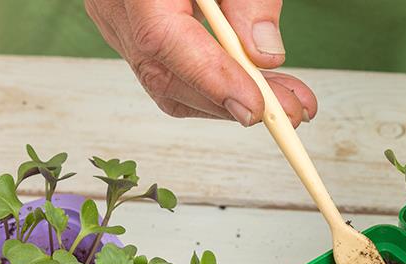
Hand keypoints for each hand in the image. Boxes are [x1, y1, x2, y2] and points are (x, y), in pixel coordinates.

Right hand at [85, 0, 316, 125]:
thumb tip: (265, 56)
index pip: (161, 38)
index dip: (210, 78)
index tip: (254, 106)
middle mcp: (115, 3)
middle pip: (164, 73)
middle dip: (232, 100)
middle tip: (290, 110)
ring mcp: (118, 21)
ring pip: (166, 83)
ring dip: (229, 101)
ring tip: (285, 101)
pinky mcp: (131, 32)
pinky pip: (169, 72)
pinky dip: (213, 87)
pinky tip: (256, 88)